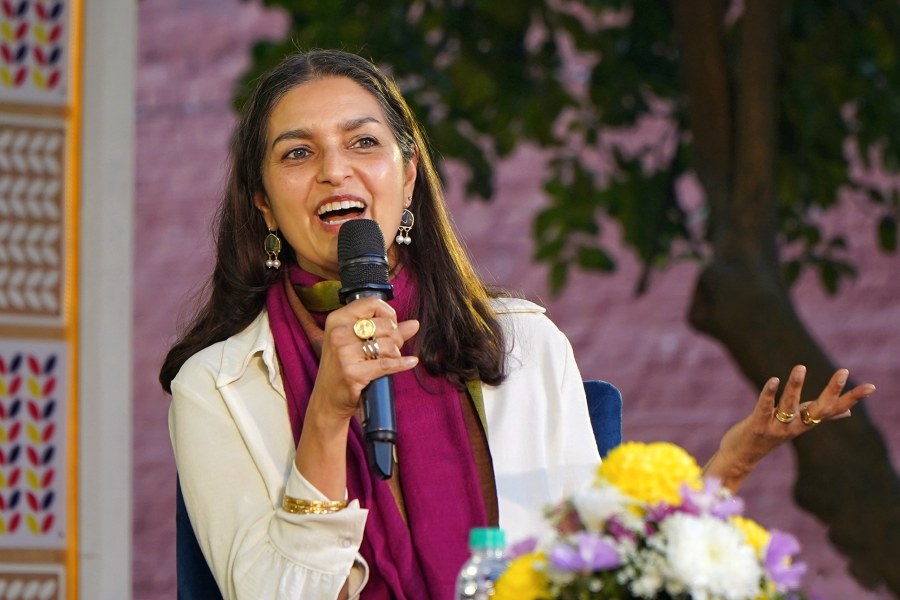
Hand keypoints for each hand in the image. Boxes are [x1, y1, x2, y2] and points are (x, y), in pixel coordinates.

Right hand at [309, 296, 418, 424]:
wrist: (327, 399)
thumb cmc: (343, 367)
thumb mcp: (358, 343)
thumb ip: (388, 331)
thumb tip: (414, 324)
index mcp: (337, 320)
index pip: (372, 303)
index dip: (388, 314)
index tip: (391, 325)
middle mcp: (338, 334)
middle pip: (384, 324)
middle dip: (395, 336)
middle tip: (391, 348)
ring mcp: (343, 354)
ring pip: (388, 344)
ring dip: (395, 353)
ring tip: (389, 359)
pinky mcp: (352, 373)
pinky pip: (387, 364)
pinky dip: (402, 363)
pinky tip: (410, 362)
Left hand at [704, 365, 875, 491]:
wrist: (741, 456)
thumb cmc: (772, 434)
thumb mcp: (799, 424)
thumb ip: (820, 415)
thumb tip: (848, 411)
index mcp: (807, 423)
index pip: (834, 410)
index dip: (852, 398)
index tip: (871, 386)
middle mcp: (796, 427)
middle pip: (818, 409)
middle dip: (832, 391)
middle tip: (844, 372)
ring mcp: (777, 427)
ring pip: (789, 406)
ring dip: (794, 387)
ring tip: (801, 367)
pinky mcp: (757, 426)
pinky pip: (765, 408)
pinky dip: (769, 394)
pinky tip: (774, 380)